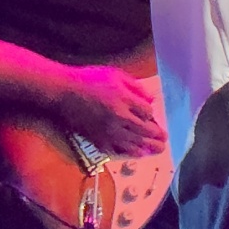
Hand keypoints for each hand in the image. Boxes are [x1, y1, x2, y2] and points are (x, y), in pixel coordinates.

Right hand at [53, 65, 167, 158]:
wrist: (64, 92)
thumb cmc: (89, 79)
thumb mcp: (115, 74)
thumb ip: (135, 87)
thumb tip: (150, 100)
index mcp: (124, 100)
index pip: (148, 113)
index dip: (152, 116)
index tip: (152, 116)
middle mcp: (119, 118)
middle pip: (144, 130)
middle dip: (157, 135)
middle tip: (164, 139)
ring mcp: (108, 131)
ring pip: (134, 143)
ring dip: (148, 147)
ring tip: (157, 150)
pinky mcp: (98, 140)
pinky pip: (118, 150)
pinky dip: (130, 153)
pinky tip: (137, 153)